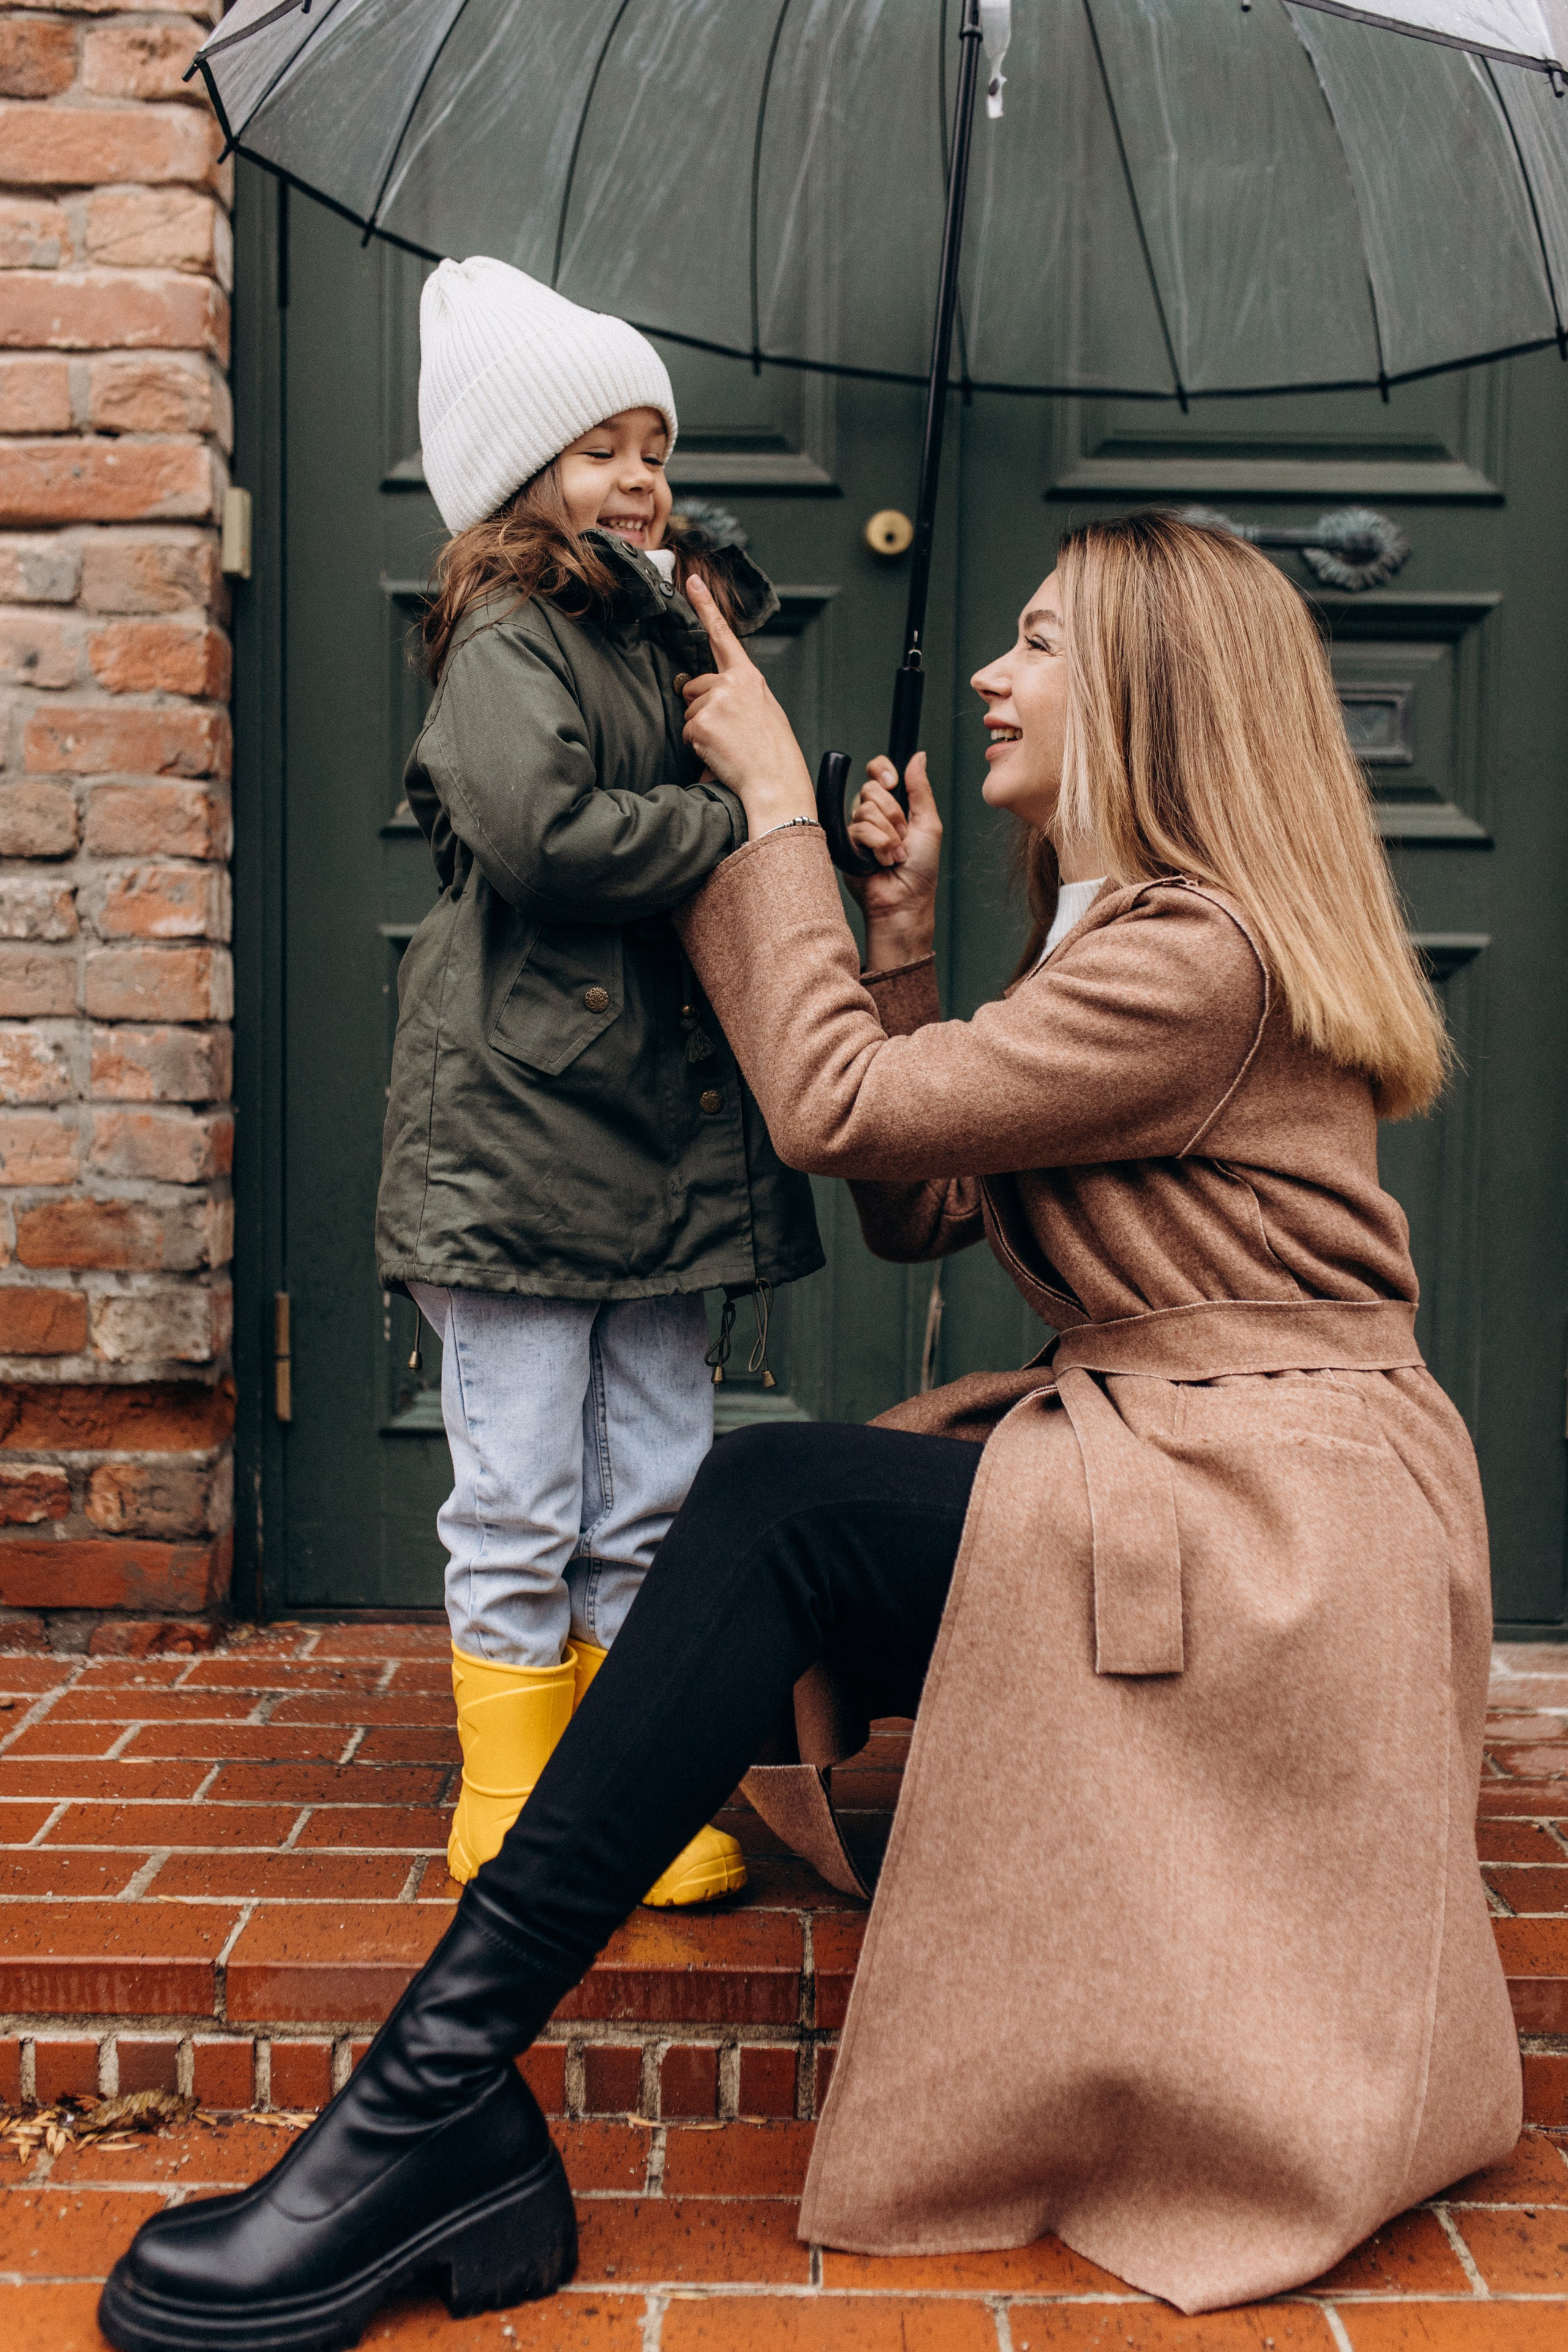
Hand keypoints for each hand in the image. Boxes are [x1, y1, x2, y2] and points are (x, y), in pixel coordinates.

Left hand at [681, 577, 814, 831]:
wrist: (776, 782)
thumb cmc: (774, 753)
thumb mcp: (764, 711)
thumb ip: (739, 694)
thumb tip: (710, 696)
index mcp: (750, 678)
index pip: (723, 635)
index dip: (705, 606)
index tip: (690, 581)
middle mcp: (732, 683)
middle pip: (694, 686)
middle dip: (701, 709)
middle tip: (729, 734)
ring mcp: (715, 701)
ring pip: (689, 712)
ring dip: (701, 730)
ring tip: (729, 745)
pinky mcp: (701, 722)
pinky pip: (687, 732)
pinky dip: (698, 747)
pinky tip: (720, 753)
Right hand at [846, 754, 941, 967]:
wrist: (905, 900)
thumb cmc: (921, 869)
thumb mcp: (929, 823)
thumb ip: (920, 789)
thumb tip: (918, 756)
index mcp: (892, 806)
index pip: (876, 772)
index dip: (881, 769)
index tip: (892, 781)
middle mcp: (872, 815)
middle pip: (870, 789)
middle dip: (894, 813)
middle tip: (904, 837)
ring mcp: (857, 831)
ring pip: (865, 810)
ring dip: (888, 835)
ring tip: (895, 855)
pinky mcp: (846, 846)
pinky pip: (858, 829)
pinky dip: (878, 845)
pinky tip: (882, 861)